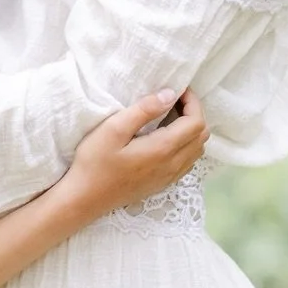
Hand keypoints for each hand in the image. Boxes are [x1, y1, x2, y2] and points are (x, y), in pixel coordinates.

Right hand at [65, 88, 207, 221]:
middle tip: (173, 100)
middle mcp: (173, 165)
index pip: (195, 122)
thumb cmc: (95, 161)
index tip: (178, 89)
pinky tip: (165, 138)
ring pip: (197, 150)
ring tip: (170, 116)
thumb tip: (169, 94)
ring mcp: (169, 177)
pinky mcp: (163, 184)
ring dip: (191, 130)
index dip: (193, 102)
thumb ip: (144, 110)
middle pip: (201, 136)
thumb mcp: (113, 128)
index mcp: (163, 148)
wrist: (85, 199)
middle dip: (194, 113)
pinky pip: (187, 162)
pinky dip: (186, 145)